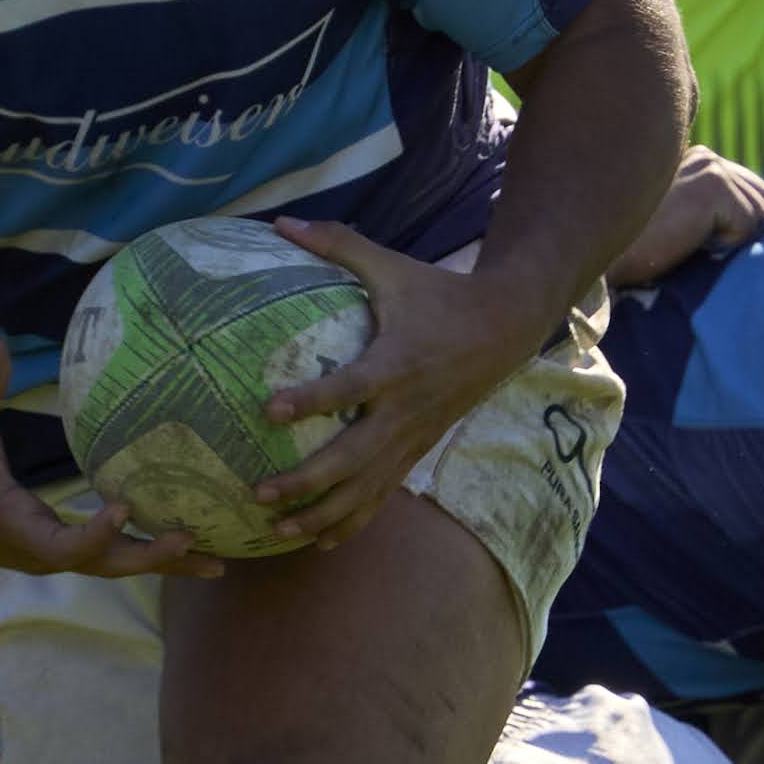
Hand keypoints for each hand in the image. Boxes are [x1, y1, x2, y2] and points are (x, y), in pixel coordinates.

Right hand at [0, 336, 212, 581]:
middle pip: (103, 566)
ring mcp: (51, 557)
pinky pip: (108, 559)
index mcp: (16, 526)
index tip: (125, 506)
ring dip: (162, 566)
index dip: (93, 533)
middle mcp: (39, 552)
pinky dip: (146, 557)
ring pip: (112, 568)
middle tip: (196, 540)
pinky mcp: (59, 553)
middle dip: (150, 558)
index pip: (62, 547)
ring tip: (217, 564)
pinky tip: (187, 548)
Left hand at [250, 220, 545, 547]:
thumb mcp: (391, 266)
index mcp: (394, 364)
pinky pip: (383, 494)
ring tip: (276, 532)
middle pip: (352, 458)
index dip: (309, 402)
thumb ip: (338, 245)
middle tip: (259, 492)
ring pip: (365, 490)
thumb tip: (280, 222)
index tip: (266, 411)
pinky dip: (352, 521)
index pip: (348, 390)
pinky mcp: (417, 451)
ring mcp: (412, 437)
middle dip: (306, 481)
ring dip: (321, 514)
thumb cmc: (438, 294)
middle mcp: (403, 410)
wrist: (503, 329)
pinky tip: (320, 541)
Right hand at [610, 148, 763, 288]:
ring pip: (760, 216)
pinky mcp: (713, 184)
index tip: (709, 252)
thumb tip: (759, 231)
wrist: (597, 264)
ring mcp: (709, 166)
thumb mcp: (677, 234)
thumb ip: (708, 221)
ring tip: (690, 252)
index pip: (750, 196)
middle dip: (746, 234)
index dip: (741, 230)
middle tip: (703, 256)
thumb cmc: (629, 262)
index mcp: (696, 163)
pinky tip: (687, 248)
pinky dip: (726, 249)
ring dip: (733, 245)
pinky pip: (749, 226)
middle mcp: (704, 156)